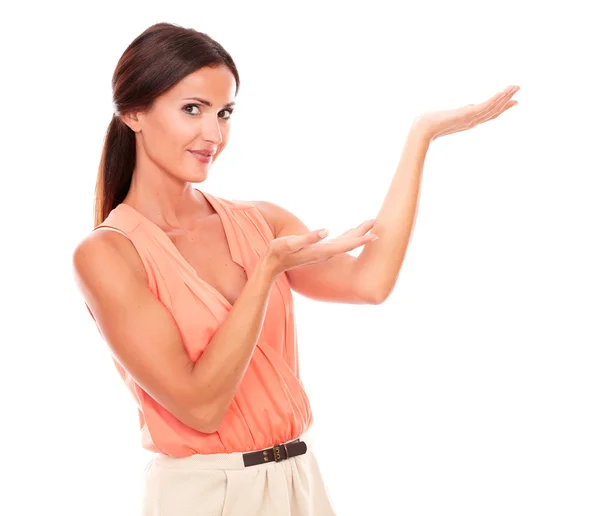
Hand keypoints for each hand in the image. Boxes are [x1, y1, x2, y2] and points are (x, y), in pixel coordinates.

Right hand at [263, 219, 378, 276]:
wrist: (272, 263)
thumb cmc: (279, 252)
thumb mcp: (290, 243)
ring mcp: (323, 251)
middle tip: (377, 223)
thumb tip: (326, 231)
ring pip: (345, 241)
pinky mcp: (319, 249)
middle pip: (349, 242)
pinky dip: (347, 235)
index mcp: (322, 251)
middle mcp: (325, 252)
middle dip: (363, 233)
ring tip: (369, 224)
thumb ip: (308, 238)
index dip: (360, 240)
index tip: (374, 235)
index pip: (345, 245)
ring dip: (358, 233)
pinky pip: (338, 241)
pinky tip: (351, 231)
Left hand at [413, 85, 519, 140]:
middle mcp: (472, 121)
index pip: (488, 114)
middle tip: (518, 89)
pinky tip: (504, 91)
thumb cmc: (427, 125)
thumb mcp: (444, 116)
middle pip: (494, 110)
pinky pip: (486, 106)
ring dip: (504, 96)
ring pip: (492, 107)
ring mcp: (471, 119)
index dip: (501, 107)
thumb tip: (463, 108)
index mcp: (467, 121)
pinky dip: (496, 99)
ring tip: (515, 87)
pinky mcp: (468, 114)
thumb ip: (454, 113)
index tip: (512, 101)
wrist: (422, 130)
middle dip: (506, 100)